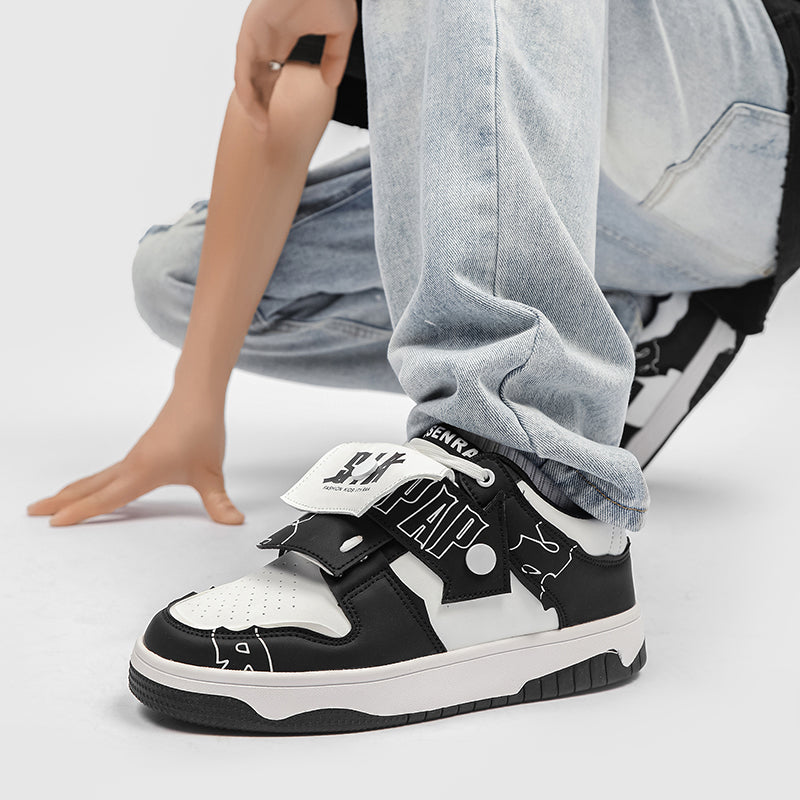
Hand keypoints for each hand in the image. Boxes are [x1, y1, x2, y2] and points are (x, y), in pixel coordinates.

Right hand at [27, 393, 243, 525]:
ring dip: (72, 491)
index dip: (82, 511)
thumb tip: (234, 521)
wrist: (198, 397)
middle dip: (61, 500)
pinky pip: (107, 474)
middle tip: (32, 511)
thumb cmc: (201, 429)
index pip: (109, 497)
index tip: (56, 521)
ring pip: (96, 479)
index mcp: (144, 471)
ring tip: (50, 503)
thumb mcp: (211, 471)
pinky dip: (90, 484)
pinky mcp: (139, 454)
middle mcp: (132, 465)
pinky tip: (89, 490)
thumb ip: (219, 501)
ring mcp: (133, 458)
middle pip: (90, 486)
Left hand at [234, 0, 356, 132]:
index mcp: (281, 38)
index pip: (269, 76)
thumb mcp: (340, 30)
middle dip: (257, 108)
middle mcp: (265, 37)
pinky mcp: (252, 26)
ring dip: (251, 104)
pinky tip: (254, 107)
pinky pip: (243, 62)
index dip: (269, 101)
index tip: (273, 125)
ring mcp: (256, 31)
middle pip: (255, 79)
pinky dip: (246, 86)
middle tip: (264, 134)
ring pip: (245, 75)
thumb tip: (330, 83)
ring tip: (260, 128)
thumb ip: (335, 57)